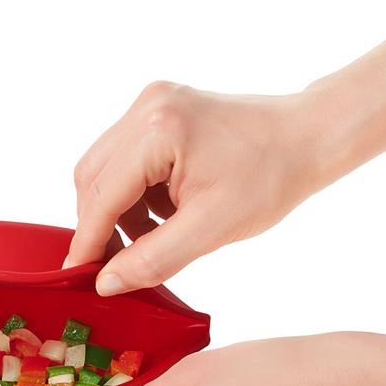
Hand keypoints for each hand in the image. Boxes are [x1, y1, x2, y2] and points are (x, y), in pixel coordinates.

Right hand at [64, 0, 385, 296]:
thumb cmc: (271, 178)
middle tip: (117, 262)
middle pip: (93, 177)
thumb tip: (106, 283)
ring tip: (154, 235)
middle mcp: (147, 107)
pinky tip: (164, 211)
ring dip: (118, 208)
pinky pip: (125, 156)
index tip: (77, 276)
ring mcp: (151, 102)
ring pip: (104, 167)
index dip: (88, 240)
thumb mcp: (212, 229)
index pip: (101, 195)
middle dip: (101, 223)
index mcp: (159, 131)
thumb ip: (153, 259)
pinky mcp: (158, 108)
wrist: (308, 135)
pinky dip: (134, 191)